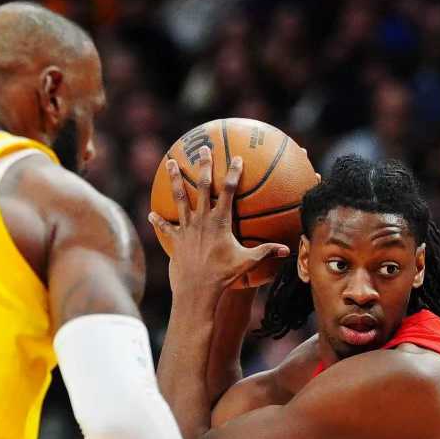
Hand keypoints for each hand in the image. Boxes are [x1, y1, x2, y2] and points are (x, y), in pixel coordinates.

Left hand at [149, 146, 289, 294]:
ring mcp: (186, 228)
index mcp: (220, 221)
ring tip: (170, 163)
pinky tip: (151, 214)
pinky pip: (166, 227)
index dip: (233, 173)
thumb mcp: (247, 262)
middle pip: (202, 186)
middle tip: (202, 149)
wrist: (197, 289)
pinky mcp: (175, 239)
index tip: (236, 157)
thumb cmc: (223, 275)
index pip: (228, 191)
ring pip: (179, 197)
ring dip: (175, 179)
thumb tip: (287, 249)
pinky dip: (159, 221)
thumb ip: (266, 252)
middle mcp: (201, 219)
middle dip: (203, 165)